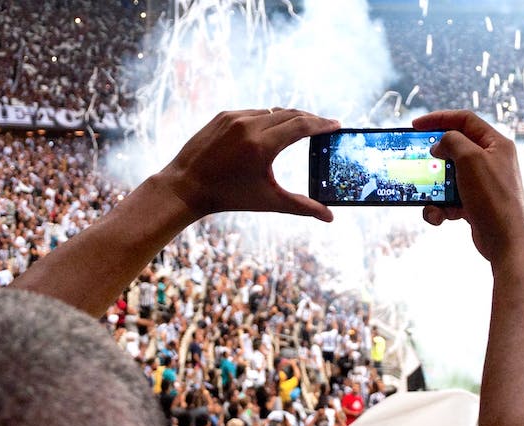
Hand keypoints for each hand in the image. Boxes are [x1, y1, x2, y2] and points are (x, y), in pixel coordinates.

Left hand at [156, 109, 338, 221]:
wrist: (186, 187)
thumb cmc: (229, 197)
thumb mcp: (268, 202)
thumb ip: (302, 207)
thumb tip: (330, 217)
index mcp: (262, 145)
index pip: (302, 126)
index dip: (322, 124)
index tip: (336, 125)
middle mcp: (249, 125)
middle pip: (291, 114)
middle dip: (310, 120)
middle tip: (325, 126)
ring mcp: (235, 117)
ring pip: (272, 112)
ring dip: (289, 118)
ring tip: (302, 127)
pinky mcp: (223, 115)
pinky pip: (253, 113)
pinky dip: (267, 119)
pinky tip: (273, 128)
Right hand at [412, 110, 523, 264]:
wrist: (506, 240)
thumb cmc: (492, 197)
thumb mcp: (469, 159)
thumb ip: (452, 142)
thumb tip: (440, 144)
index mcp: (496, 143)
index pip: (464, 120)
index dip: (439, 118)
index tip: (416, 126)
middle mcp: (491, 160)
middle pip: (455, 149)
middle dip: (434, 159)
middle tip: (419, 162)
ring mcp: (483, 183)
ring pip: (448, 177)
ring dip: (434, 189)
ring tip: (430, 201)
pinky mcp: (475, 203)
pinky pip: (450, 199)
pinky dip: (440, 207)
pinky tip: (440, 217)